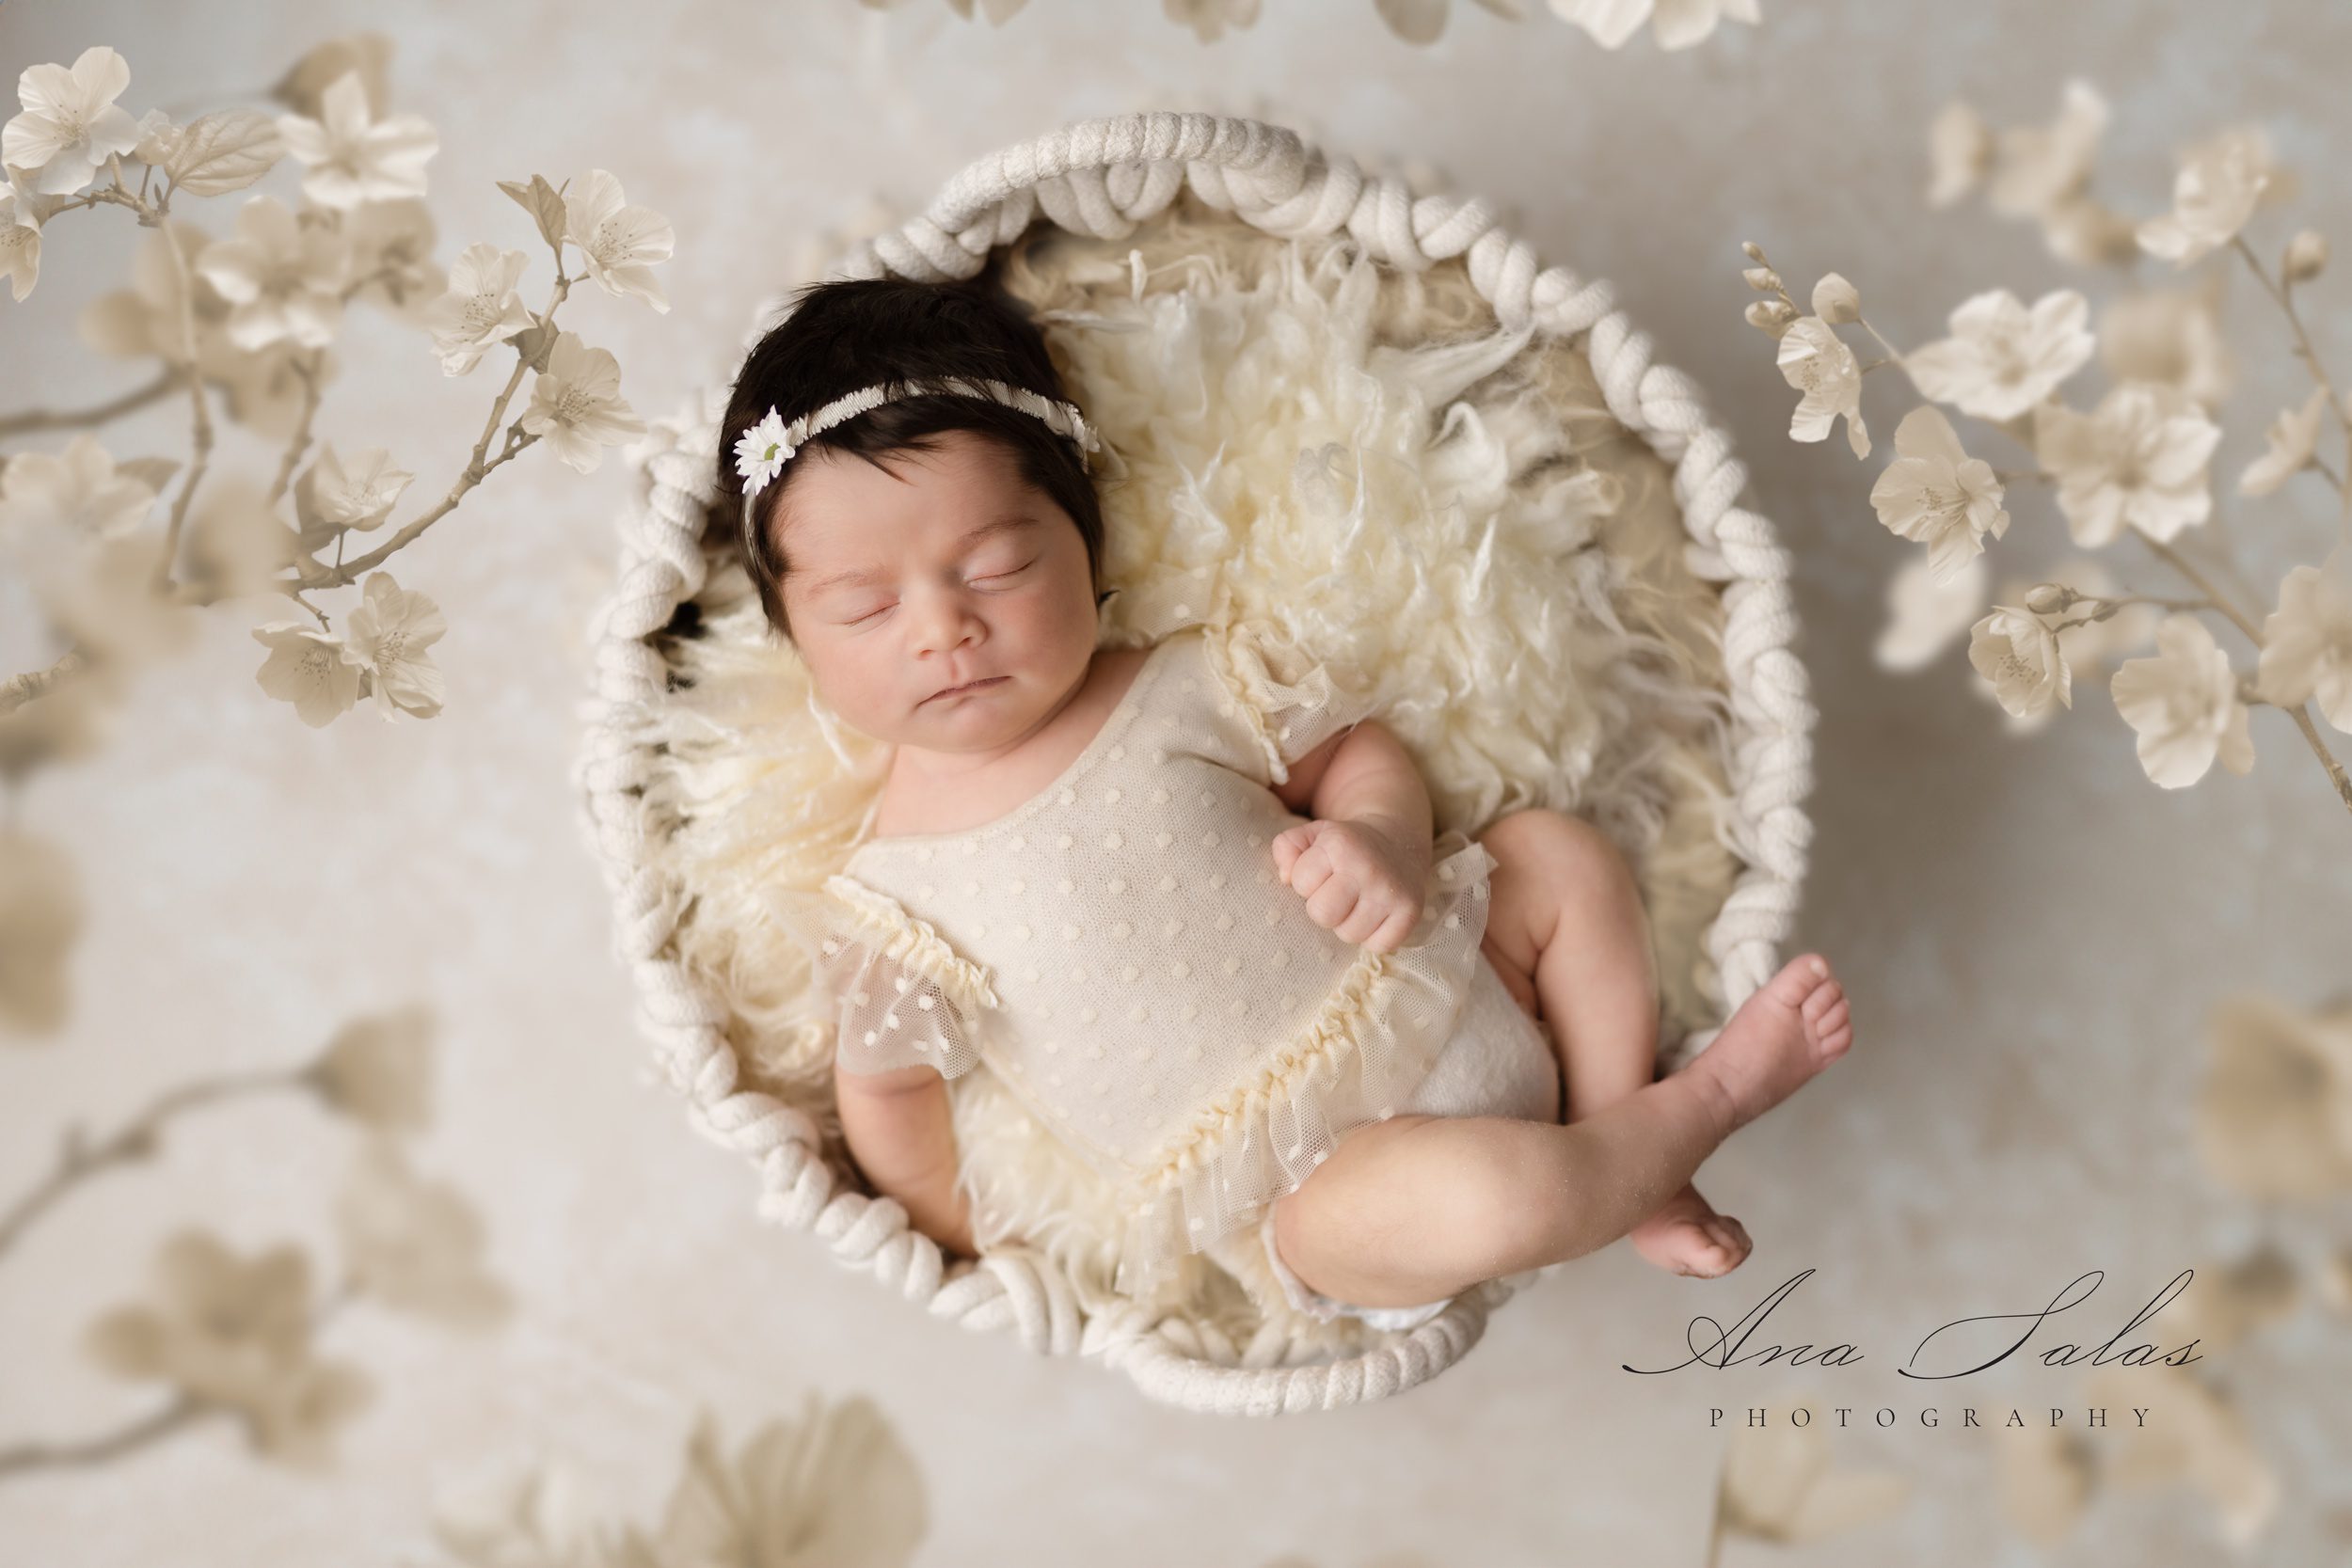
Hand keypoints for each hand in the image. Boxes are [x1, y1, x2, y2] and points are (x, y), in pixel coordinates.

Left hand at [1270, 818, 1429, 953]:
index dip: (1306, 882)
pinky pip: (1378, 946)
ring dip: (1347, 924)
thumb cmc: (1346, 845)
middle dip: (1323, 908)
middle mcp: (1368, 867)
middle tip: (1337, 895)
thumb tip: (1285, 878)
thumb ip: (1286, 848)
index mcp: (1340, 844)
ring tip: (1356, 904)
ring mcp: (1392, 892)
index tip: (1323, 874)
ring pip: (1349, 935)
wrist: (1398, 842)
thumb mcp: (1312, 835)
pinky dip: (1374, 937)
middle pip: (1322, 915)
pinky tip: (1375, 916)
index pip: (1301, 883)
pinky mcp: (1410, 912)